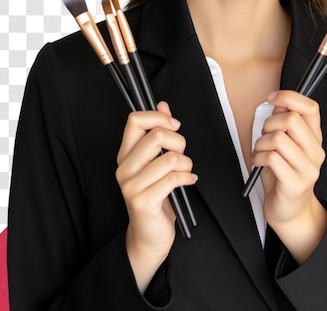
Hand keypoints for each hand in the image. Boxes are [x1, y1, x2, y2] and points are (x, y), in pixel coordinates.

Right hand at [115, 101, 196, 290]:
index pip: (135, 120)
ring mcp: (131, 185)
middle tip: (182, 154)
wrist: (148, 236)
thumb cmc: (155, 196)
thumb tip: (163, 104)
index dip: (159, 117)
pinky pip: (173, 178)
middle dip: (179, 142)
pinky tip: (188, 181)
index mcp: (125, 154)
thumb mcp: (156, 161)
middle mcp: (124, 167)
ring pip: (170, 158)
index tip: (174, 126)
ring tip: (186, 171)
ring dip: (186, 163)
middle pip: (157, 136)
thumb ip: (158, 132)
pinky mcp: (142, 201)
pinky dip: (187, 177)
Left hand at [252, 90, 326, 261]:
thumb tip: (279, 100)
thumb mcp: (284, 145)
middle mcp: (315, 152)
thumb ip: (283, 123)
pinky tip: (259, 164)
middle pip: (292, 120)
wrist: (290, 211)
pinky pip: (271, 158)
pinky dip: (258, 158)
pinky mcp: (295, 184)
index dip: (290, 97)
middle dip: (270, 123)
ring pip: (278, 138)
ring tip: (260, 152)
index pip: (311, 108)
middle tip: (264, 135)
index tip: (272, 98)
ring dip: (261, 143)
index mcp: (315, 138)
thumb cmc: (284, 175)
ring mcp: (308, 169)